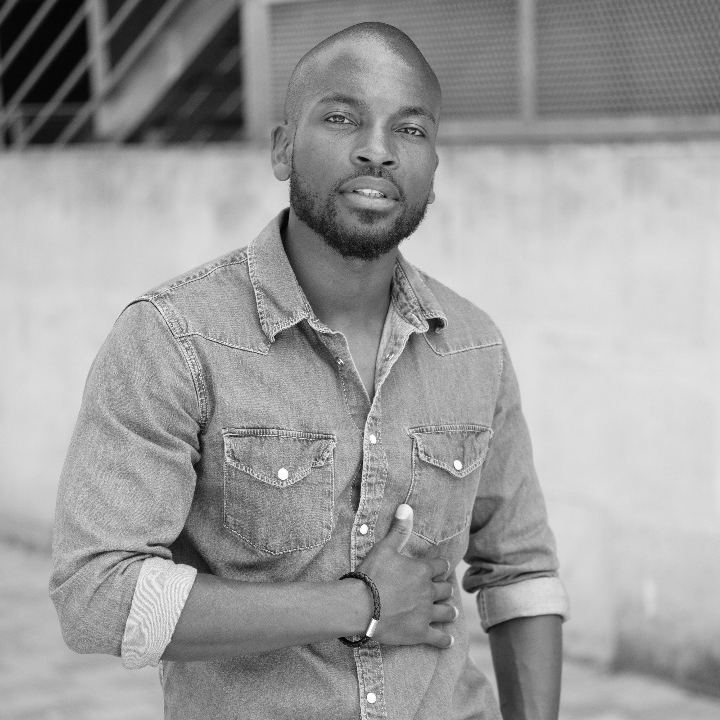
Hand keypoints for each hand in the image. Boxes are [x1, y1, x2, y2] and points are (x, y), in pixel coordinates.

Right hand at [355, 504, 455, 648]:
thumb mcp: (384, 548)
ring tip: (451, 612)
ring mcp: (426, 613)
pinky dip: (444, 639)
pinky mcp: (420, 633)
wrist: (361, 606)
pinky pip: (439, 638)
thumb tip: (406, 506)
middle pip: (446, 590)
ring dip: (449, 611)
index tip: (442, 568)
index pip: (441, 567)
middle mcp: (429, 592)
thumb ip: (398, 529)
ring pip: (446, 612)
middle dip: (445, 589)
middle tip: (445, 591)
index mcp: (422, 571)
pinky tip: (448, 640)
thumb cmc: (372, 574)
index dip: (441, 567)